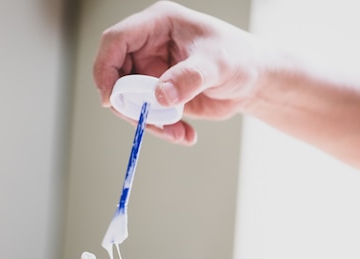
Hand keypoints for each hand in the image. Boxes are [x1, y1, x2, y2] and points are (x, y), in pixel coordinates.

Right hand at [93, 1, 263, 144]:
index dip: (105, 68)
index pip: (116, 40)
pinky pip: (147, 114)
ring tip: (178, 133)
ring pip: (129, 100)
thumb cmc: (240, 59)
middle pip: (116, 74)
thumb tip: (160, 95)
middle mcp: (149, 46)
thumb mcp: (217, 65)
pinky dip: (161, 128)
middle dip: (129, 104)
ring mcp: (152, 70)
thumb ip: (189, 78)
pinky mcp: (158, 93)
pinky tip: (185, 134)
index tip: (110, 98)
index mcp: (158, 24)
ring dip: (148, 121)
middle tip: (150, 123)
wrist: (254, 81)